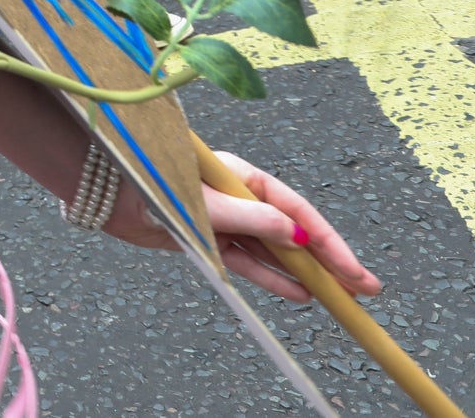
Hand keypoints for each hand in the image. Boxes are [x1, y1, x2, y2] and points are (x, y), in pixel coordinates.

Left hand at [111, 151, 381, 303]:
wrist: (109, 193)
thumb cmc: (156, 185)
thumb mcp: (210, 205)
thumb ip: (253, 220)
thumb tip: (298, 235)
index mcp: (243, 176)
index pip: (298, 210)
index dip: (329, 242)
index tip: (353, 270)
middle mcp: (239, 197)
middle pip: (293, 231)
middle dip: (329, 261)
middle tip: (365, 289)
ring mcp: (227, 219)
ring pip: (274, 250)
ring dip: (304, 274)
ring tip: (339, 299)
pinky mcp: (210, 239)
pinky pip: (249, 262)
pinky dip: (272, 278)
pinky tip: (299, 295)